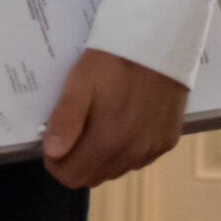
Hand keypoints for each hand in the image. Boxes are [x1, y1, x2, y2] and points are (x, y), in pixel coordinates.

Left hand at [40, 47, 187, 188]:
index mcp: (108, 140)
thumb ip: (66, 120)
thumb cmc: (113, 61)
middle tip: (74, 129)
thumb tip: (52, 154)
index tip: (53, 142)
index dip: (56, 163)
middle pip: (93, 177)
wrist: (159, 44)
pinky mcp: (167, 141)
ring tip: (99, 123)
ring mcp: (153, 150)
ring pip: (116, 170)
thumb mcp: (80, 82)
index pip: (72, 177)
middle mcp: (133, 153)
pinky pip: (138, 160)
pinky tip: (123, 123)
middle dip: (77, 160)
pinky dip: (125, 150)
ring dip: (101, 157)